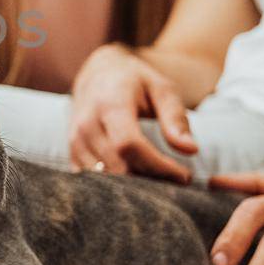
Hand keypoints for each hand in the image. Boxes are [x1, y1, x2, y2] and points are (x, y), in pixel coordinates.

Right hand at [68, 44, 196, 181]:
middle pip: (117, 167)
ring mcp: (75, 142)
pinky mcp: (72, 155)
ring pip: (104, 180)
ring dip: (134, 189)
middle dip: (150, 181)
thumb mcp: (161, 89)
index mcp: (109, 105)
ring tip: (160, 183)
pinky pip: (93, 182)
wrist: (96, 74)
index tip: (184, 176)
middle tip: (175, 184)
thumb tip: (191, 150)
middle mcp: (86, 125)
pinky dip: (116, 189)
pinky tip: (139, 183)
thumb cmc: (135, 81)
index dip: (158, 166)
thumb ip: (175, 118)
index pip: (129, 145)